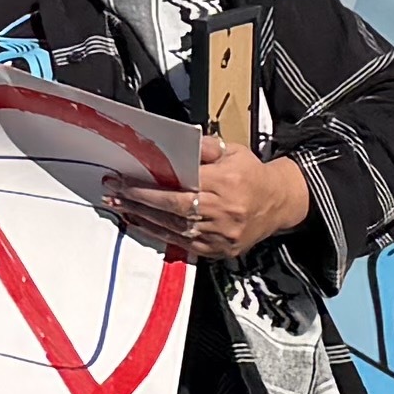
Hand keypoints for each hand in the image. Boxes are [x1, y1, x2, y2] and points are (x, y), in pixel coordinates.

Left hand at [100, 140, 314, 264]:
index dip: (149, 185)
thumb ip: (205, 148)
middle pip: (173, 208)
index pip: (180, 185)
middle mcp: (223, 211)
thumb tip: (176, 142)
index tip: (125, 179)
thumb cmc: (251, 174)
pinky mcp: (219, 251)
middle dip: (139, 200)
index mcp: (226, 182)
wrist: (279, 203)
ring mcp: (221, 234)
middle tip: (114, 192)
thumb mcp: (233, 152)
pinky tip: (141, 223)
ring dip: (143, 218)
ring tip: (120, 207)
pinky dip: (159, 233)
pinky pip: (183, 244)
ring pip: (175, 228)